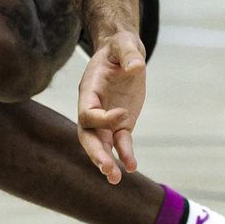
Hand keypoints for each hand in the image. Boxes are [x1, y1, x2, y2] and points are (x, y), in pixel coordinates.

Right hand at [77, 29, 145, 182]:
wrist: (123, 52)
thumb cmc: (120, 47)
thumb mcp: (124, 45)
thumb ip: (129, 54)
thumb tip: (137, 67)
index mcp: (89, 89)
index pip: (87, 112)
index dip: (103, 119)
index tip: (124, 116)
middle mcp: (94, 107)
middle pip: (88, 136)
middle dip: (96, 153)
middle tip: (107, 168)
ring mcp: (107, 118)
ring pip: (102, 144)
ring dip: (108, 161)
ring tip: (116, 178)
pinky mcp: (121, 123)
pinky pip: (121, 142)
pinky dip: (126, 154)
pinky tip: (132, 167)